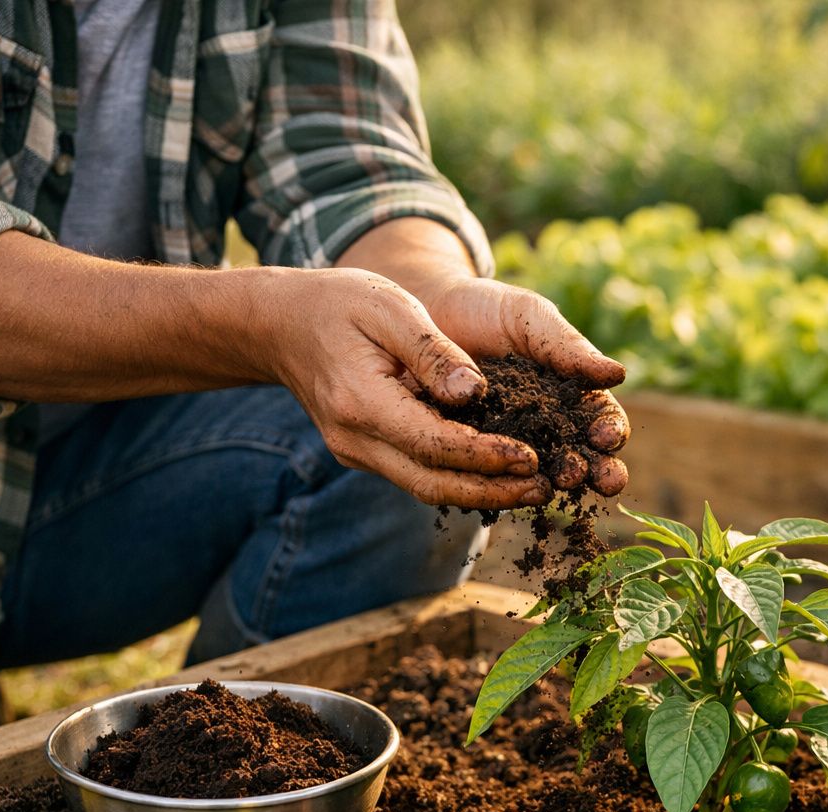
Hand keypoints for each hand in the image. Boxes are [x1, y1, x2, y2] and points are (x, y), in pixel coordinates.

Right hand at [258, 267, 553, 509]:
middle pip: (433, 483)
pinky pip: (418, 475)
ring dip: (482, 493)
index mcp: (362, 403)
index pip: (434, 445)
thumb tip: (474, 392)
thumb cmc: (340, 303)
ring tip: (534, 487)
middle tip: (545, 488)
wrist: (282, 325)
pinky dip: (460, 478)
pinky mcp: (366, 454)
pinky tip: (501, 474)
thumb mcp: (390, 307)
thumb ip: (433, 351)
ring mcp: (357, 453)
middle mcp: (356, 440)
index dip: (486, 456)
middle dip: (493, 491)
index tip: (531, 457)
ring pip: (426, 487)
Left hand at [422, 275, 630, 495]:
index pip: (601, 418)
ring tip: (560, 482)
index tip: (607, 435)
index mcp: (571, 393)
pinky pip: (490, 474)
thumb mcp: (530, 318)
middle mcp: (547, 425)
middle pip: (582, 455)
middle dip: (594, 470)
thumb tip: (618, 374)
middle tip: (595, 476)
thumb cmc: (486, 308)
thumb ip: (568, 346)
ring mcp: (510, 443)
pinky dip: (502, 484)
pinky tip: (510, 488)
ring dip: (556, 482)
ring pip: (542, 472)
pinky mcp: (473, 454)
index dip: (610, 429)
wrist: (426, 311)